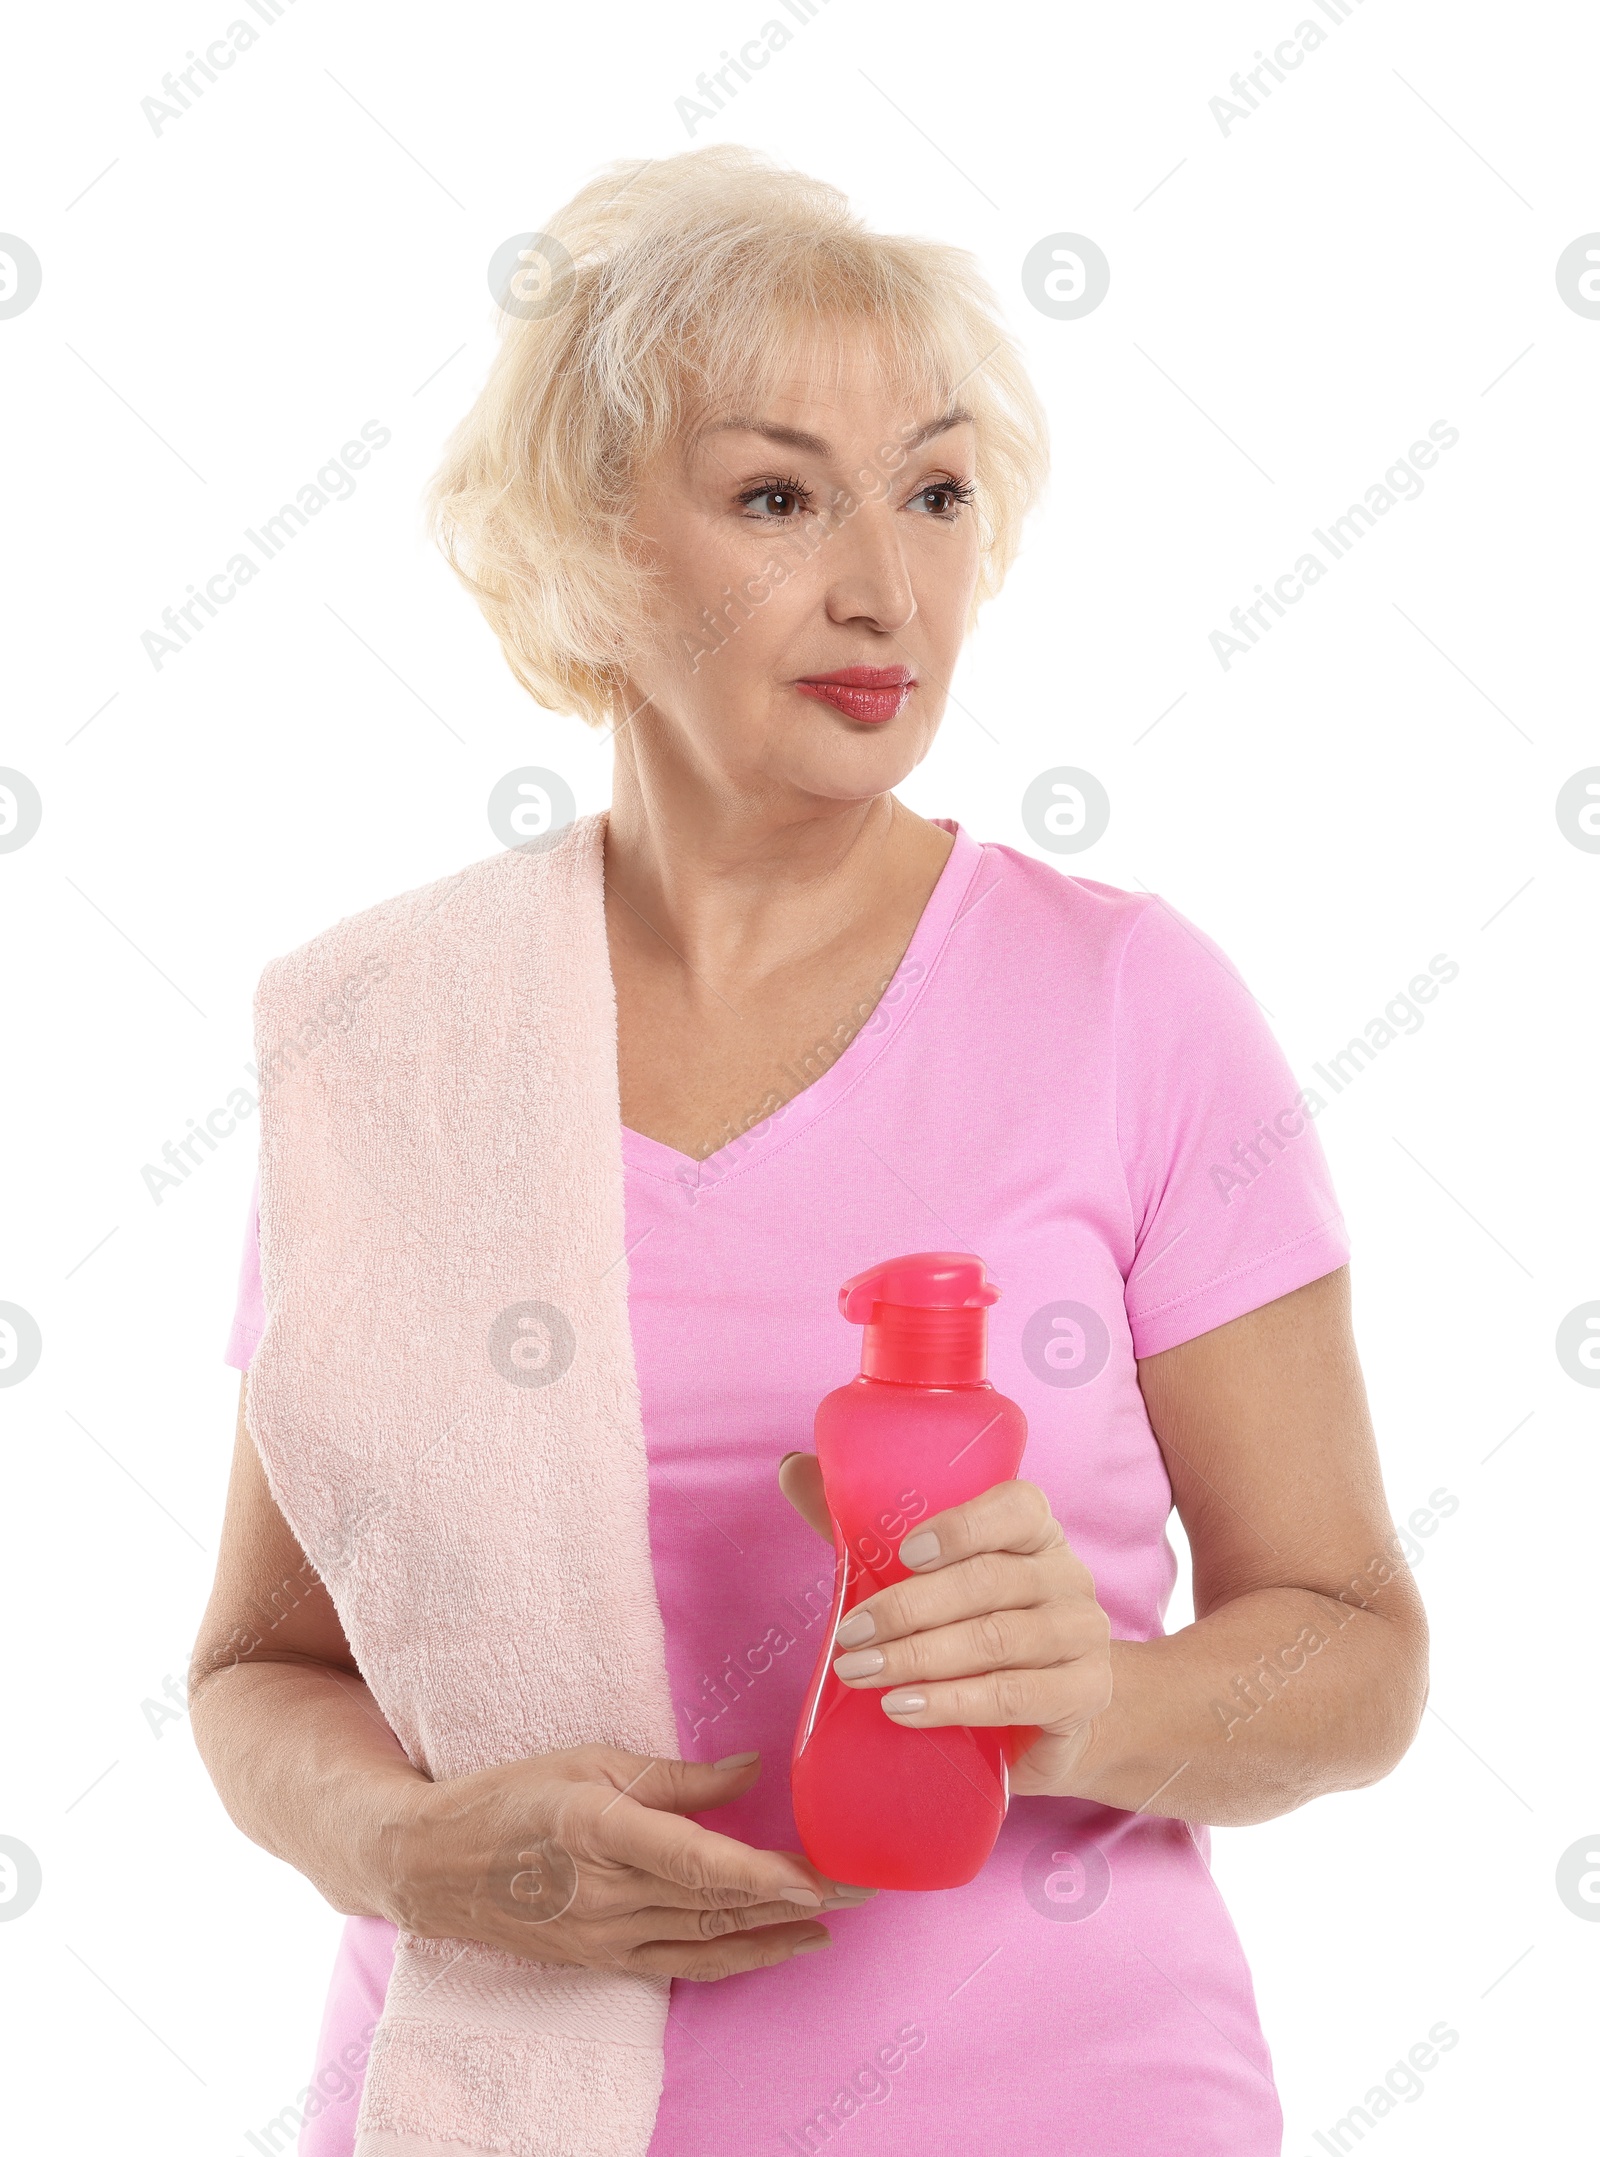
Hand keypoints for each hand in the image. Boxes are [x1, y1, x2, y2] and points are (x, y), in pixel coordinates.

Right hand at [379, 1742, 873, 1979]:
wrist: (434, 1865)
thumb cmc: (513, 1794)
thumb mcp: (591, 1761)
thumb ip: (675, 1776)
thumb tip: (750, 1771)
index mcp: (600, 1827)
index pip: (696, 1861)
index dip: (762, 1875)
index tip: (817, 1876)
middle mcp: (606, 1892)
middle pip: (716, 1904)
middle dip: (793, 1899)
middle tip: (859, 1886)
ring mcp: (603, 1936)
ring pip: (707, 1940)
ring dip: (777, 1934)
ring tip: (835, 1920)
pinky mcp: (602, 1960)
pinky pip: (681, 1965)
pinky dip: (735, 1959)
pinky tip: (777, 1947)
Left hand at [779, 1457, 1111, 1796]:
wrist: (1049, 1713)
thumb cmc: (976, 1624)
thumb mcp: (927, 1576)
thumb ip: (865, 1526)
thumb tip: (793, 1468)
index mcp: (1034, 1529)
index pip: (1014, 1507)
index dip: (960, 1527)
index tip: (902, 1554)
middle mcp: (1067, 1574)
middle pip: (989, 1581)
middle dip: (909, 1608)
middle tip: (849, 1635)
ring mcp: (1083, 1635)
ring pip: (998, 1640)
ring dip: (920, 1658)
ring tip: (862, 1673)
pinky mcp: (1083, 1693)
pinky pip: (1015, 1695)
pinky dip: (953, 1703)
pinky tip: (904, 1708)